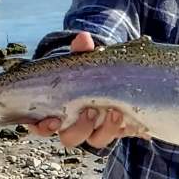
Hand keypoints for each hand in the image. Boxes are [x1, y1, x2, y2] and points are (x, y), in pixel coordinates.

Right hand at [30, 32, 147, 148]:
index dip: (43, 128)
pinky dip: (128, 130)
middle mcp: (74, 126)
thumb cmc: (85, 71)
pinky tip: (137, 124)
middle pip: (71, 138)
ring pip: (97, 140)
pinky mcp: (116, 129)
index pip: (41, 128)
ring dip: (106, 130)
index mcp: (55, 112)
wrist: (110, 75)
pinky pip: (121, 136)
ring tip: (115, 113)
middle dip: (81, 127)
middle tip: (91, 111)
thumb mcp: (82, 60)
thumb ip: (81, 51)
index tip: (53, 120)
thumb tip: (83, 38)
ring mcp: (95, 130)